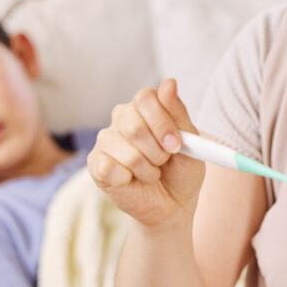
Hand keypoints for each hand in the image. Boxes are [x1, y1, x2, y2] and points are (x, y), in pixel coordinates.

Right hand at [87, 78, 204, 226]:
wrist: (172, 205)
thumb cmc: (182, 169)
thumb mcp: (190, 142)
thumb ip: (178, 113)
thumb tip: (169, 82)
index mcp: (145, 106)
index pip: (145, 99)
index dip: (162, 123)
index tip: (176, 145)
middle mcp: (123, 117)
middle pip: (133, 124)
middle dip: (157, 151)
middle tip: (165, 161)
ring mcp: (107, 140)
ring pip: (126, 150)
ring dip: (147, 169)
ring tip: (152, 173)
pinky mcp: (96, 164)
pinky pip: (110, 168)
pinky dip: (129, 179)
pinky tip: (132, 180)